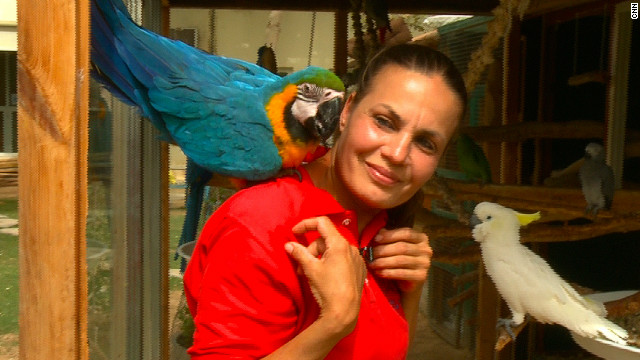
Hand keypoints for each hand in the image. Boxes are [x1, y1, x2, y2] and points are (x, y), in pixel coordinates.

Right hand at [286, 216, 366, 334]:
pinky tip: (327, 276)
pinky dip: (332, 262)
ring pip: (334, 250)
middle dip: (311, 249)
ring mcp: (357, 258)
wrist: (345, 311)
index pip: (322, 222)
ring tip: (311, 274)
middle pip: (326, 240)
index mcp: (339, 244)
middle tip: (302, 266)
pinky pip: (343, 259)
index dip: (306, 224)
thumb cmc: (327, 288)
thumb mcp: (310, 269)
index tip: (295, 232)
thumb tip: (288, 245)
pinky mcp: (360, 269)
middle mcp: (351, 247)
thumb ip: (299, 253)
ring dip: (320, 257)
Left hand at [368, 227, 432, 292]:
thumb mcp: (395, 246)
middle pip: (402, 247)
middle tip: (370, 254)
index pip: (406, 233)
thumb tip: (379, 232)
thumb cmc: (400, 261)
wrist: (409, 283)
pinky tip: (380, 273)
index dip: (390, 235)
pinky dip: (389, 273)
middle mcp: (426, 249)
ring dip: (384, 262)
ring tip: (372, 264)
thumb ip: (389, 237)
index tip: (375, 239)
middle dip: (383, 250)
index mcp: (421, 238)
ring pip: (401, 260)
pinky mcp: (421, 276)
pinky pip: (402, 273)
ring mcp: (425, 263)